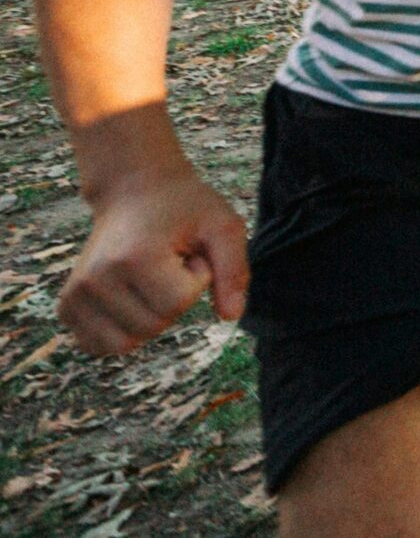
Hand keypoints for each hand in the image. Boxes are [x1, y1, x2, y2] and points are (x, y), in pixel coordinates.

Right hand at [59, 168, 247, 354]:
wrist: (135, 190)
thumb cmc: (184, 208)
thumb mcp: (223, 227)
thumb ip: (234, 271)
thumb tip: (230, 317)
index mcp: (133, 257)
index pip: (178, 303)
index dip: (197, 280)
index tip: (190, 254)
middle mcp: (96, 278)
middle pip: (153, 326)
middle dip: (174, 298)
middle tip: (170, 263)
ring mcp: (75, 294)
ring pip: (126, 343)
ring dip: (149, 317)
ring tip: (151, 279)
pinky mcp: (66, 306)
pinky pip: (98, 346)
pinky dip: (121, 332)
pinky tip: (130, 300)